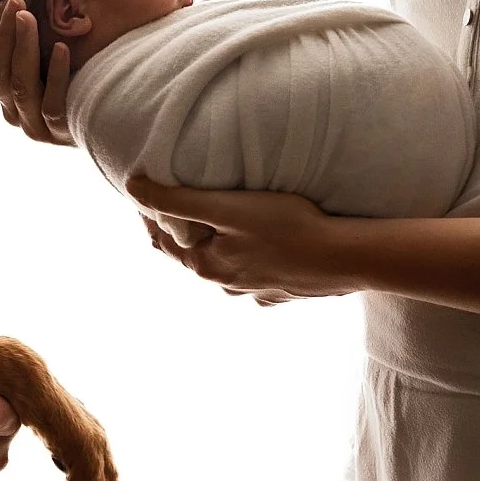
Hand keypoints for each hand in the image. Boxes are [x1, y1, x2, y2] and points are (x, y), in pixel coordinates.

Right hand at [0, 0, 73, 145]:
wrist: (114, 113)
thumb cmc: (78, 71)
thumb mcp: (45, 52)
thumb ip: (24, 32)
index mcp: (3, 90)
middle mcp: (12, 110)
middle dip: (5, 31)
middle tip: (17, 1)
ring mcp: (35, 125)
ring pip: (20, 84)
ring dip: (23, 46)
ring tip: (30, 18)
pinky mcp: (60, 132)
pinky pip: (52, 105)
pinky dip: (56, 74)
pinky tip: (63, 48)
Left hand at [126, 176, 354, 303]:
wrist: (347, 258)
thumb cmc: (287, 227)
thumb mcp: (225, 207)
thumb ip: (177, 199)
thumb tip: (132, 189)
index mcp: (207, 266)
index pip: (164, 238)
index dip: (153, 213)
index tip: (150, 189)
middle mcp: (227, 285)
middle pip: (196, 252)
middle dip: (187, 228)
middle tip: (183, 199)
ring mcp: (257, 291)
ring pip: (227, 264)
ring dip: (221, 244)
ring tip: (223, 219)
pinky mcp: (284, 290)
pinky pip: (259, 272)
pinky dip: (253, 258)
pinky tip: (262, 247)